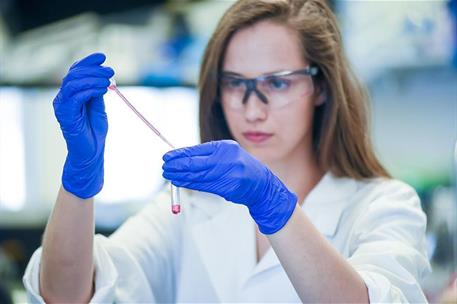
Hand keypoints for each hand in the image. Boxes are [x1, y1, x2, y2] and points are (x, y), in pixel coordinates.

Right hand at [53, 53, 113, 198]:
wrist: (91, 153)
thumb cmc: (94, 132)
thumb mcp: (99, 107)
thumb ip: (97, 92)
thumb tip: (104, 77)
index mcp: (71, 94)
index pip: (75, 71)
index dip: (88, 62)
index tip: (102, 56)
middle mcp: (63, 98)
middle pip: (74, 74)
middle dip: (94, 70)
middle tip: (111, 71)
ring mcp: (62, 106)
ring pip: (73, 83)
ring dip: (93, 78)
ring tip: (108, 81)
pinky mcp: (65, 115)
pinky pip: (75, 97)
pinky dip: (89, 90)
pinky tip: (102, 90)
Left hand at [162, 140, 296, 233]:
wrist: (260, 183)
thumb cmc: (238, 166)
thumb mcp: (226, 154)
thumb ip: (206, 156)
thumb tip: (181, 158)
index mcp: (225, 147)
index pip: (197, 150)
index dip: (180, 154)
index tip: (167, 157)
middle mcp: (227, 159)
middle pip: (195, 163)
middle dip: (177, 165)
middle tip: (164, 167)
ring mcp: (229, 174)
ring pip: (198, 176)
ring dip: (180, 176)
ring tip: (169, 176)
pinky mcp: (228, 187)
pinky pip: (204, 185)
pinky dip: (190, 184)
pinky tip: (180, 182)